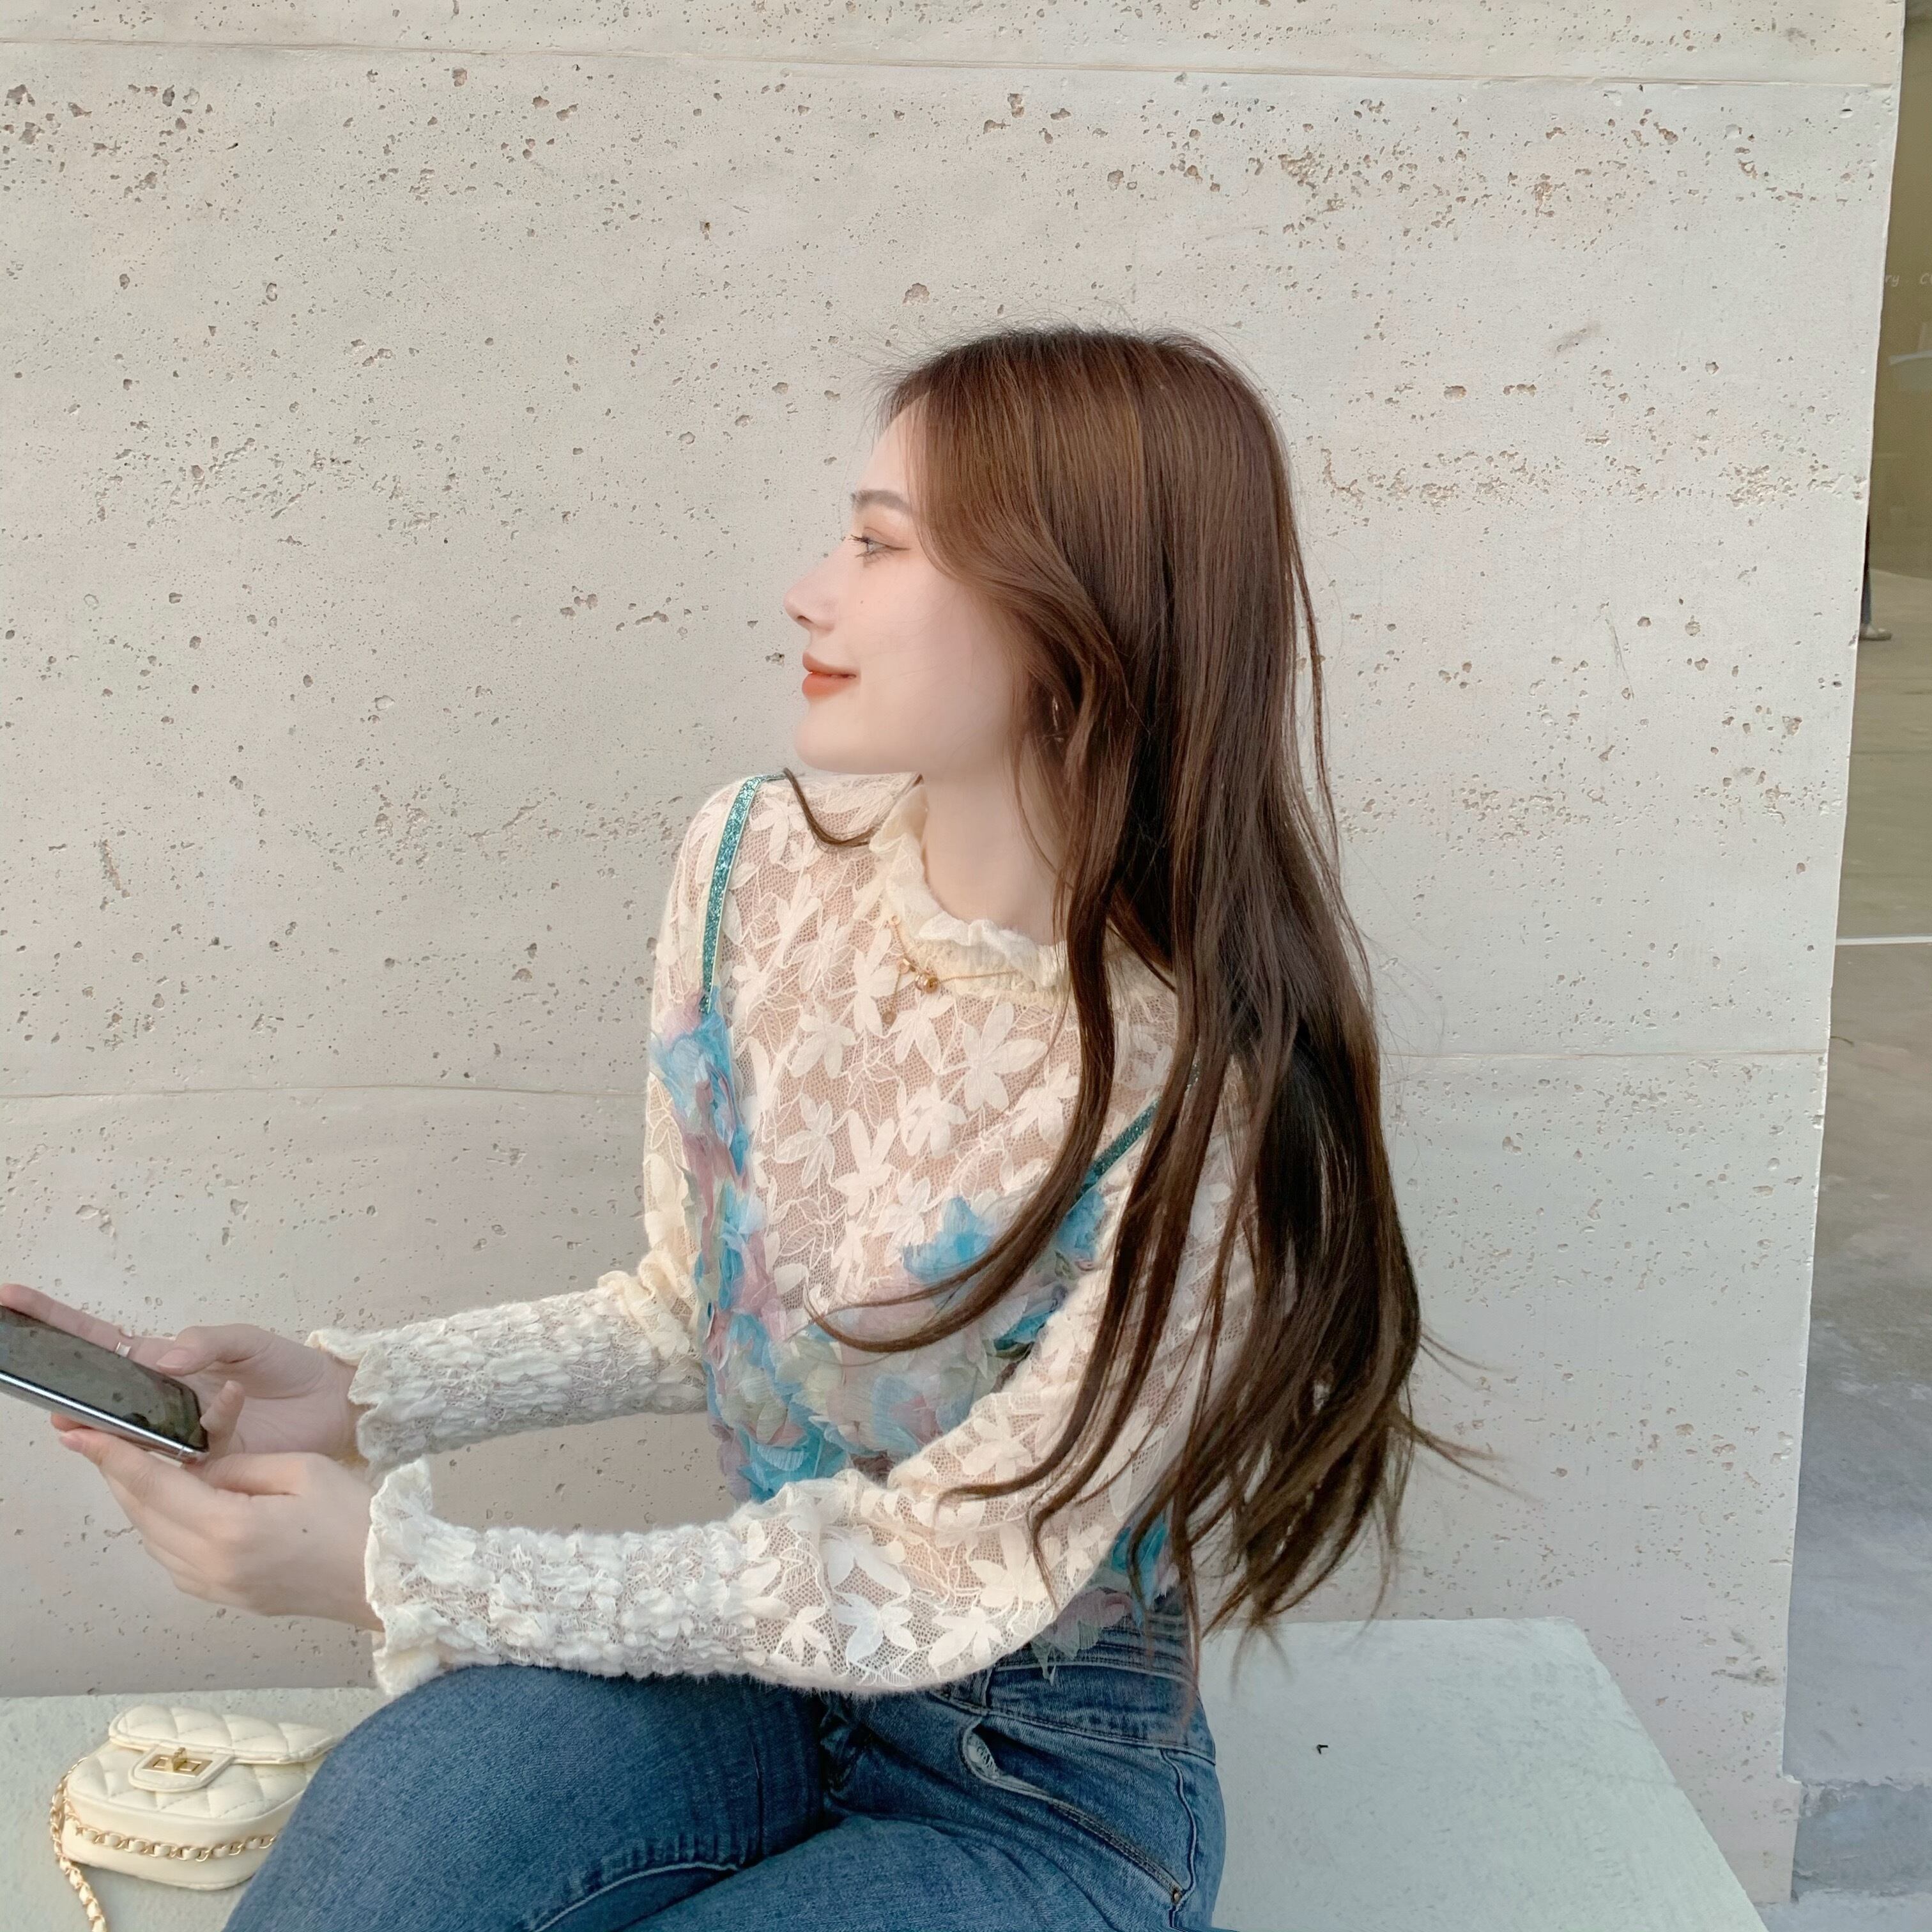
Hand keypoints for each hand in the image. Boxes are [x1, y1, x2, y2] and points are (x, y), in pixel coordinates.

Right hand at [1, 1282, 362, 1464]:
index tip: (11, 1301)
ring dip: (102, 1429)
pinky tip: (172, 1442)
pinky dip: (164, 1454)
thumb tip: (163, 1357)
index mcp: (166, 1362)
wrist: (334, 1407)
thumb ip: (208, 1343)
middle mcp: (161, 1400)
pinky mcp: (200, 1465)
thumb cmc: (290, 1368)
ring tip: (75, 1424)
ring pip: (125, 1434)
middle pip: (99, 1392)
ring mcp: (176, 1434)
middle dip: (64, 1385)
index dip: (57, 1322)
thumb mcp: (250, 1343)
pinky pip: (171, 1462)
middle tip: (30, 1380)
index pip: (102, 1341)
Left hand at [56, 1422, 383, 1630]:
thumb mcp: (302, 1470)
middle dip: (118, 1473)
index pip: (154, 1484)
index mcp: (229, 1529)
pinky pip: (173, 1557)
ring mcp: (214, 1588)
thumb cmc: (355, 1520)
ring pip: (152, 1538)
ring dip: (139, 1499)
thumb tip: (198, 1470)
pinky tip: (173, 1499)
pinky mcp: (225, 1596)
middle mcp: (209, 1566)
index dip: (113, 1456)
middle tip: (95, 1438)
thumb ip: (238, 1467)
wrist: (386, 1580)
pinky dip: (162, 1524)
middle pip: (143, 1513)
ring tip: (132, 1461)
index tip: (78, 1434)